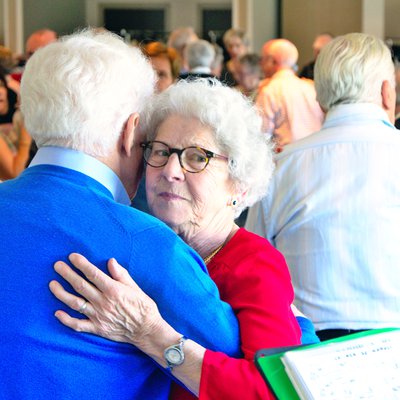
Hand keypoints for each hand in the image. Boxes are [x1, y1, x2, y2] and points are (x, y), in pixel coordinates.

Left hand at [49, 253, 165, 347]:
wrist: (146, 329)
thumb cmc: (143, 305)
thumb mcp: (135, 286)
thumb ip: (121, 274)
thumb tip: (110, 261)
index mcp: (113, 289)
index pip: (93, 274)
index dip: (81, 264)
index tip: (72, 257)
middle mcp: (103, 302)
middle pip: (81, 286)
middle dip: (67, 274)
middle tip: (57, 265)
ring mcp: (98, 316)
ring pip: (75, 303)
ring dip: (62, 293)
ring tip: (52, 284)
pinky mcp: (97, 328)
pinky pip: (78, 325)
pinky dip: (66, 319)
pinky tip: (57, 313)